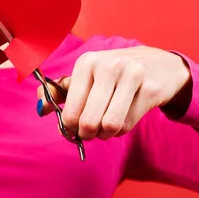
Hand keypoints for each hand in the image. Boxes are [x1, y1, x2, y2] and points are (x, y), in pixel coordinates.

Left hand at [37, 46, 191, 140]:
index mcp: (86, 63)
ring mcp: (131, 76)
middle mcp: (108, 66)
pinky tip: (122, 119)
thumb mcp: (86, 76)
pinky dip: (121, 130)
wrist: (157, 65)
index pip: (70, 108)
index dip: (68, 126)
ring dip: (104, 134)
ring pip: (110, 125)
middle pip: (89, 121)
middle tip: (88, 133)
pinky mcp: (150, 89)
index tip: (71, 129)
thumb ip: (59, 92)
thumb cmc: (113, 74)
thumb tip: (41, 109)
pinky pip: (128, 124)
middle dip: (86, 134)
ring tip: (104, 128)